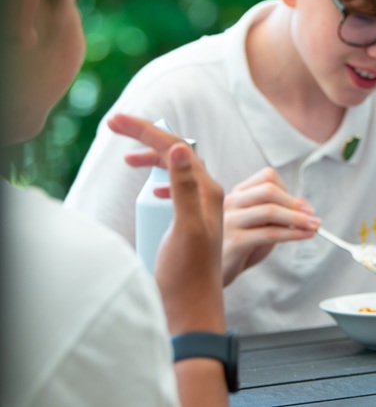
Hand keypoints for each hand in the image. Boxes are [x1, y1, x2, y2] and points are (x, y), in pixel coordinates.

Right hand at [108, 113, 224, 333]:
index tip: (115, 121)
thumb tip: (179, 146)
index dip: (147, 130)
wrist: (192, 307)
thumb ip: (185, 188)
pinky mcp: (188, 222)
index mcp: (207, 191)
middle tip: (115, 125)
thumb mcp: (186, 228)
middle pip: (178, 152)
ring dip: (153, 155)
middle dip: (147, 136)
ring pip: (177, 169)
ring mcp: (198, 209)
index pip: (177, 147)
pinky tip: (150, 187)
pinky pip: (176, 187)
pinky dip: (158, 177)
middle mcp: (207, 195)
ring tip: (128, 155)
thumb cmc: (189, 273)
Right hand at [221, 167, 319, 285]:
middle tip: (313, 215)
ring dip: (298, 218)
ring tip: (314, 226)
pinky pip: (269, 233)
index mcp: (238, 194)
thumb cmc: (240, 247)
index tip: (304, 206)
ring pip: (270, 210)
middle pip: (269, 191)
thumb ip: (278, 212)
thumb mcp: (260, 225)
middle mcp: (231, 203)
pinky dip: (292, 234)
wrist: (218, 273)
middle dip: (295, 203)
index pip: (267, 177)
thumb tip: (304, 204)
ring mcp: (230, 221)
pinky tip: (304, 236)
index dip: (289, 189)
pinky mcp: (234, 241)